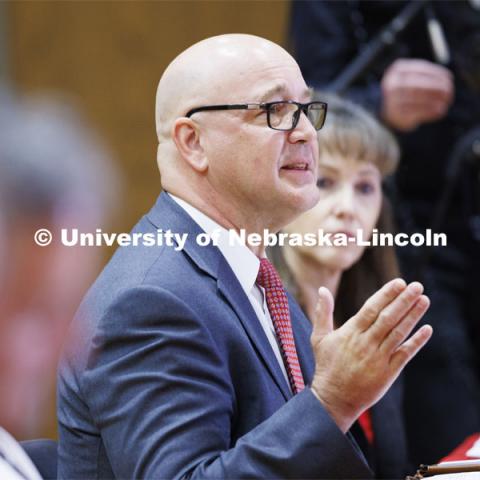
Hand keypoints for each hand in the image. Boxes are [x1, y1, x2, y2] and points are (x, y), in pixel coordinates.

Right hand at [310, 279, 431, 432]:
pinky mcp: (388, 372)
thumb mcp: (319, 337)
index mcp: (350, 333)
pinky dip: (417, 342)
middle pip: (388, 318)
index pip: (371, 309)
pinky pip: (405, 354)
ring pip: (398, 333)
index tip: (399, 282)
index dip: (386, 295)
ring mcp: (378, 358)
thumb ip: (323, 312)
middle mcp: (366, 343)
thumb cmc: (327, 365)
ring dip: (412, 316)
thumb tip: (322, 289)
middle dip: (403, 300)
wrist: (334, 398)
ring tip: (424, 299)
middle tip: (417, 286)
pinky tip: (427, 329)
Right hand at [381, 59, 453, 130]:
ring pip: (418, 100)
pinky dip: (430, 112)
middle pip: (419, 85)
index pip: (420, 69)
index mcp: (396, 71)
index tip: (449, 78)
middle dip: (437, 88)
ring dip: (435, 101)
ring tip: (446, 102)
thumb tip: (446, 79)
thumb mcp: (407, 75)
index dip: (437, 73)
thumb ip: (423, 75)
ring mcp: (391, 101)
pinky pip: (416, 113)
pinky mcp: (395, 116)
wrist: (377, 108)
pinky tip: (439, 111)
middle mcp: (392, 85)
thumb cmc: (399, 90)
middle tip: (449, 91)